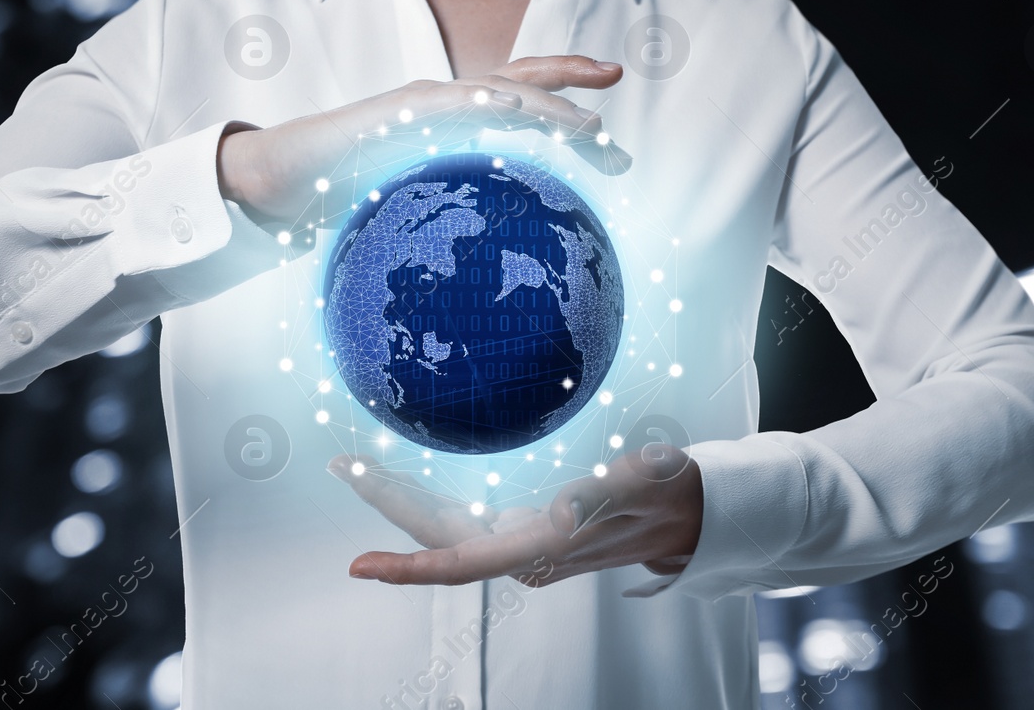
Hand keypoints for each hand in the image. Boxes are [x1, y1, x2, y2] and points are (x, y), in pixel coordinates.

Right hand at [216, 55, 631, 225]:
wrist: (281, 179)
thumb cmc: (346, 191)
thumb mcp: (414, 205)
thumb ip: (450, 215)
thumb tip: (488, 268)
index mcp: (452, 121)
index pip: (516, 99)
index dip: (562, 101)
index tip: (607, 123)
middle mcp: (443, 101)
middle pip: (518, 78)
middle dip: (569, 74)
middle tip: (617, 75)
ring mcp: (422, 101)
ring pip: (495, 89)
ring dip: (543, 103)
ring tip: (585, 122)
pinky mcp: (396, 113)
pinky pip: (448, 104)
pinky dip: (483, 103)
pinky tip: (514, 110)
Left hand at [326, 444, 701, 586]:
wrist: (690, 514)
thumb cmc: (668, 494)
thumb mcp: (646, 481)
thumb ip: (604, 492)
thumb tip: (561, 506)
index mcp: (546, 547)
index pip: (464, 565)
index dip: (410, 569)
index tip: (361, 565)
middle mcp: (525, 553)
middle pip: (440, 539)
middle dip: (389, 505)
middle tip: (343, 466)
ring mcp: (522, 542)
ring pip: (447, 528)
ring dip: (403, 499)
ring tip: (359, 464)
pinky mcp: (524, 528)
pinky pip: (464, 518)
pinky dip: (430, 497)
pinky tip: (407, 475)